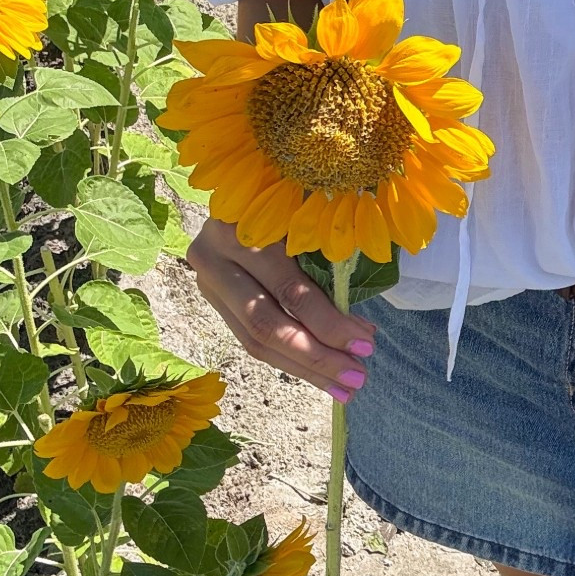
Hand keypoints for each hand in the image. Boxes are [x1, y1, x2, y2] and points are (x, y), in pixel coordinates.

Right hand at [186, 217, 376, 403]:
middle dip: (317, 357)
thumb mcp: (307, 219)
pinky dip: (287, 359)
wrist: (237, 188)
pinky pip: (249, 339)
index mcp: (244, 227)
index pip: (290, 290)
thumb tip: (360, 333)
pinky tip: (318, 373)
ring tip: (343, 387)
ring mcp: (207, 279)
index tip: (367, 343)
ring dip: (304, 369)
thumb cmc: (289, 199)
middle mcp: (214, 256)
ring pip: (255, 341)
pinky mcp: (211, 298)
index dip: (329, 322)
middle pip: (267, 324)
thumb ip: (327, 265)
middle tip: (357, 377)